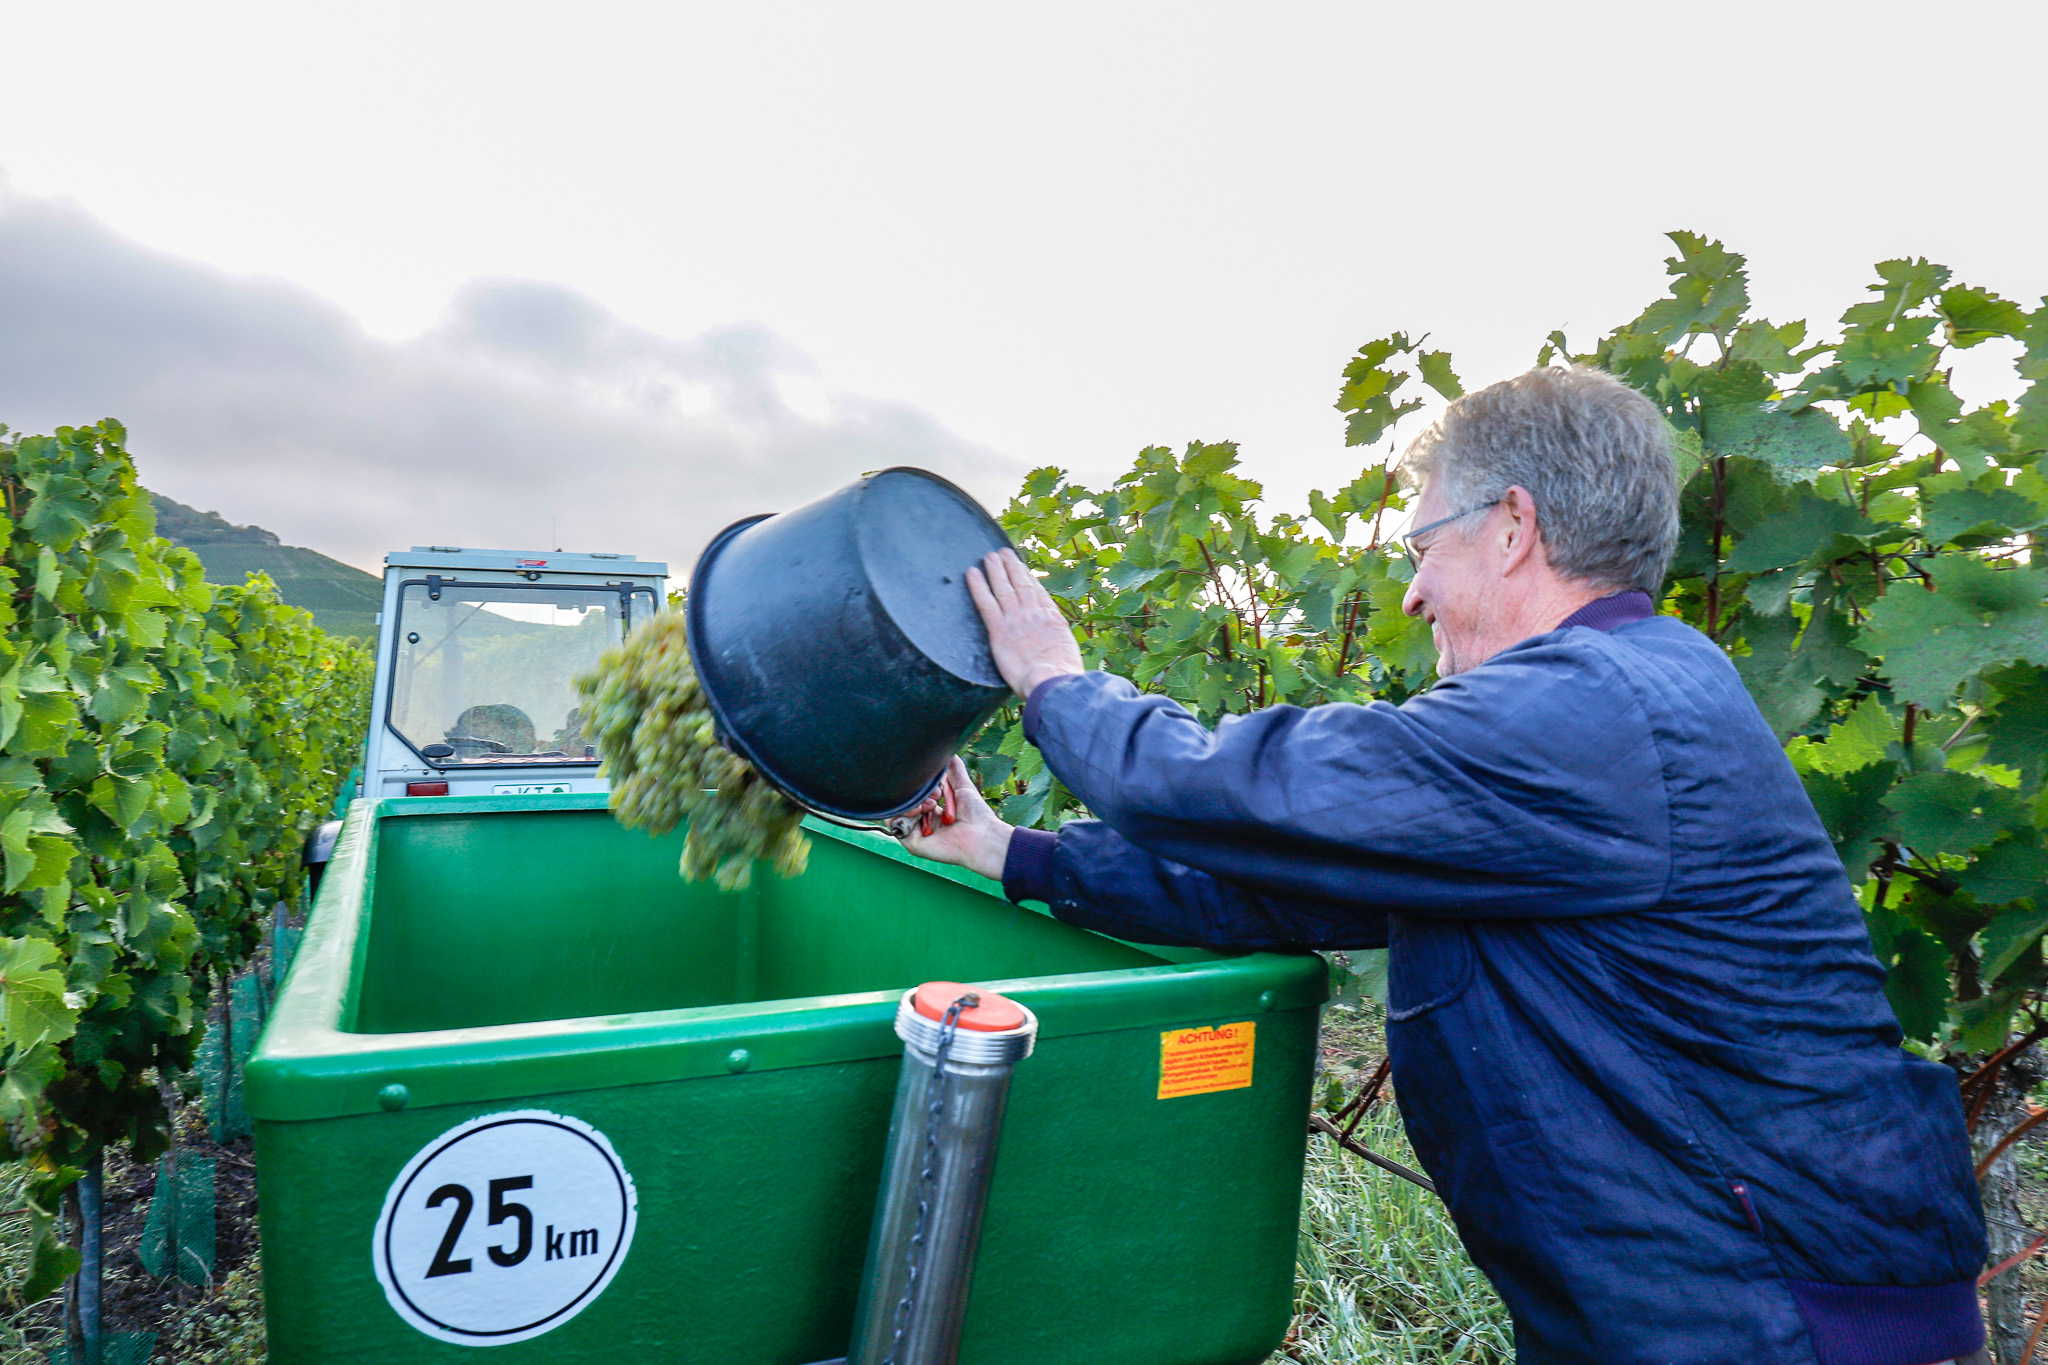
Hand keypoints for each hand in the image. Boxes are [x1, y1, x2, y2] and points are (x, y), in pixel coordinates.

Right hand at [899, 757, 1013, 880]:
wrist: (983, 836)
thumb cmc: (977, 815)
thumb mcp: (963, 786)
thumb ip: (954, 769)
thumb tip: (949, 750)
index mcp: (934, 812)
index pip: (916, 795)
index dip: (922, 787)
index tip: (937, 788)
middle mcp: (923, 823)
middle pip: (905, 802)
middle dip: (917, 794)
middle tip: (935, 797)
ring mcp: (916, 833)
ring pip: (897, 811)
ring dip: (910, 803)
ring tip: (930, 805)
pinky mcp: (912, 843)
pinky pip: (895, 825)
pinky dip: (902, 814)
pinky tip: (918, 811)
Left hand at [967, 548, 1083, 698]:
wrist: (1052, 680)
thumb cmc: (1062, 675)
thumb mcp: (1066, 653)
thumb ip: (1057, 643)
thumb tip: (1056, 648)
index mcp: (1052, 619)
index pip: (1037, 592)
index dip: (1028, 577)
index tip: (1022, 567)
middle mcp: (1033, 613)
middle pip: (1020, 584)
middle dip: (1011, 567)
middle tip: (1003, 552)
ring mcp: (1015, 619)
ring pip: (1003, 588)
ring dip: (995, 570)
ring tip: (989, 556)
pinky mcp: (999, 629)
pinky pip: (985, 603)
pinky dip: (977, 586)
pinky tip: (971, 574)